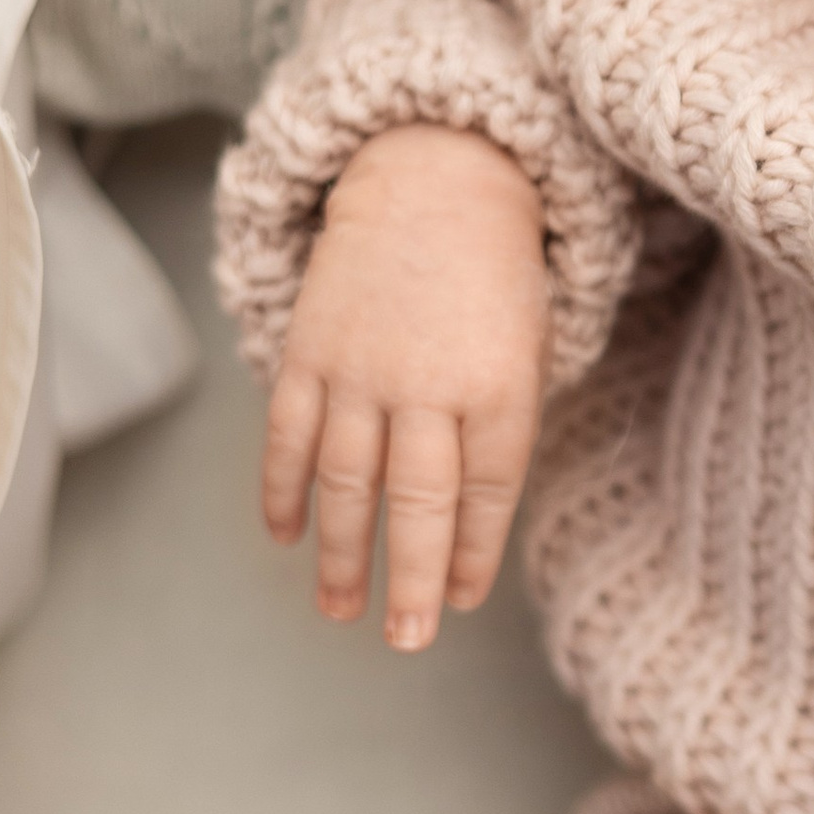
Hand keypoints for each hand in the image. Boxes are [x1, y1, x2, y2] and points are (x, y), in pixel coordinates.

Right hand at [262, 124, 549, 648]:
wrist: (435, 173)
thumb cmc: (497, 271)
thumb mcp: (531, 342)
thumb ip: (504, 422)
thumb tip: (473, 512)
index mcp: (502, 385)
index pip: (488, 493)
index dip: (473, 553)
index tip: (460, 599)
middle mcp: (429, 385)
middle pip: (418, 504)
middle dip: (411, 580)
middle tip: (405, 640)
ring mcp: (362, 370)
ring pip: (345, 483)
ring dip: (339, 553)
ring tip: (341, 609)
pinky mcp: (310, 351)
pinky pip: (289, 435)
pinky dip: (283, 490)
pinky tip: (284, 536)